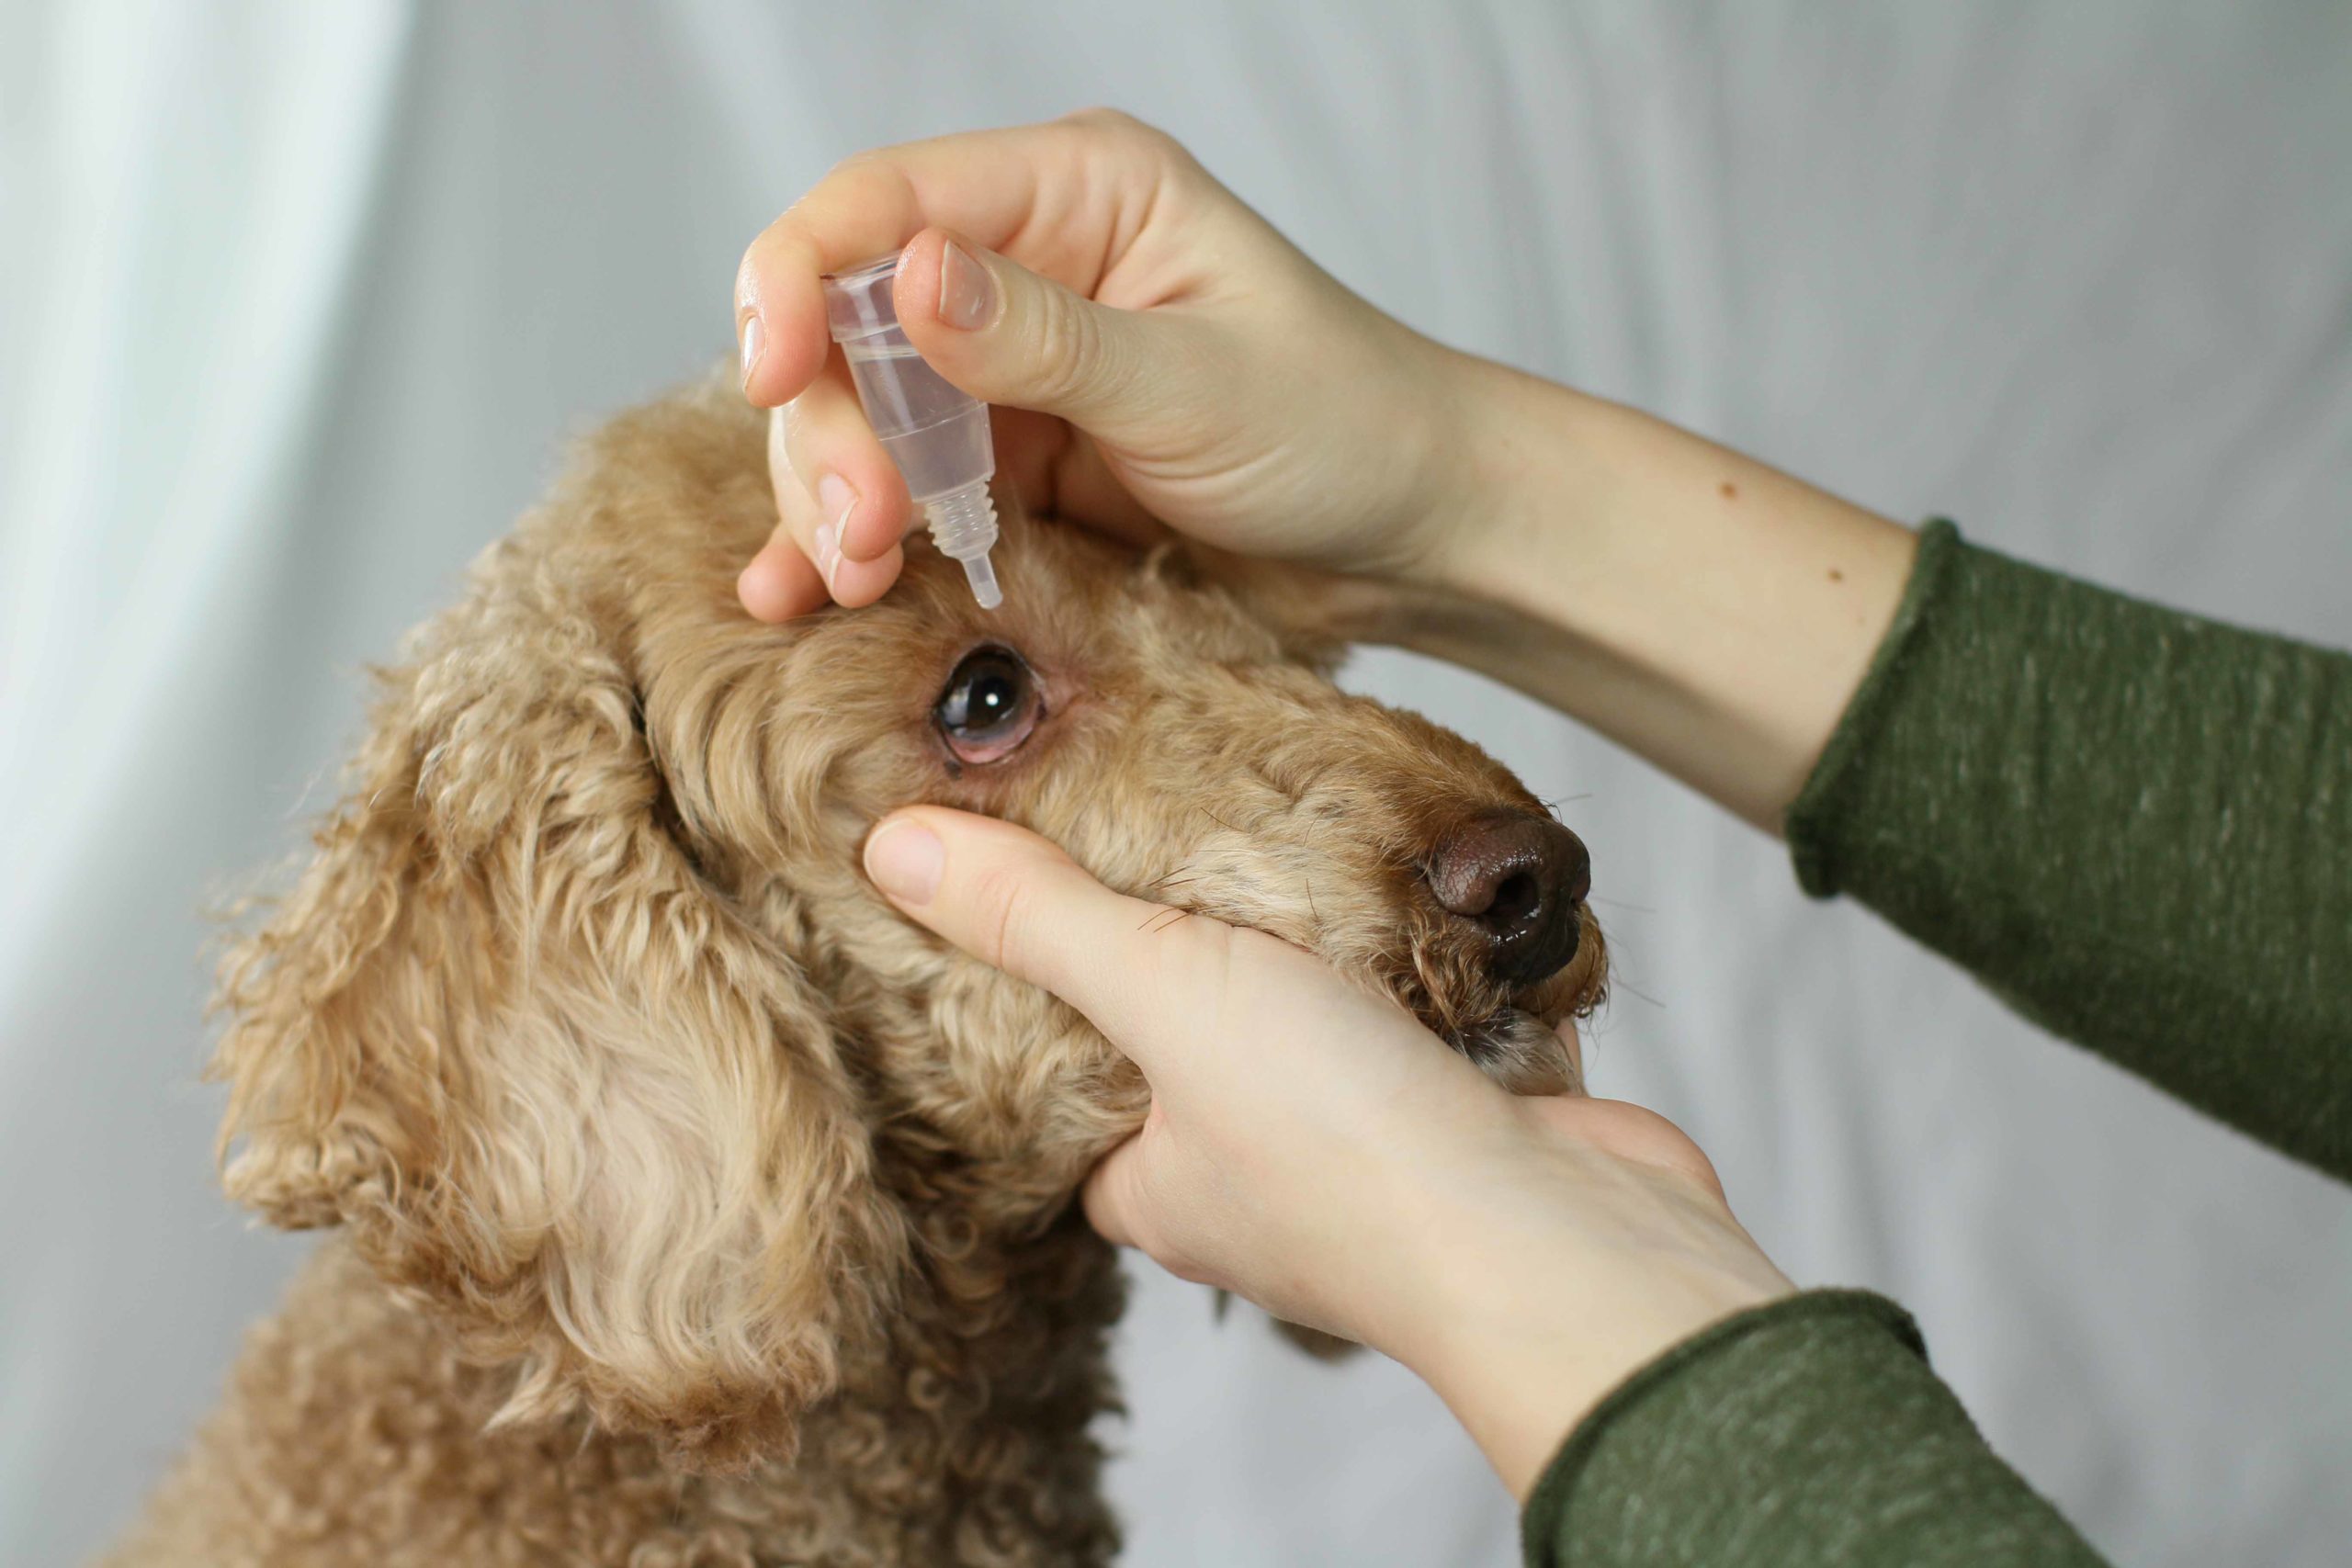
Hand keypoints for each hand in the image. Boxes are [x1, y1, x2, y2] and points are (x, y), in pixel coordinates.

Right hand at [731, 109, 1478, 617]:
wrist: (1408, 539)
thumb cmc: (1340, 426)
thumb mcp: (1195, 383)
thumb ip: (1047, 340)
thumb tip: (908, 277)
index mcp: (1075, 193)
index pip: (884, 201)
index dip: (798, 275)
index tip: (770, 373)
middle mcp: (1023, 268)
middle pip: (847, 321)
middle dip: (828, 425)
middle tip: (862, 531)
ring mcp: (1007, 373)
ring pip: (856, 416)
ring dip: (833, 494)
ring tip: (855, 579)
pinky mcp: (1010, 467)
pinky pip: (900, 490)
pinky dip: (848, 539)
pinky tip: (800, 592)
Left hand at [860, 806, 1795, 1496]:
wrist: (1561, 1238)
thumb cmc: (1344, 1146)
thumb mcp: (1161, 991)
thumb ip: (1041, 918)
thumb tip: (893, 848)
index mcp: (1158, 1183)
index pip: (1074, 1090)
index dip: (1053, 997)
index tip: (1045, 888)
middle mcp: (1259, 1184)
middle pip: (1206, 1045)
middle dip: (1207, 948)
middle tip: (1182, 822)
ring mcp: (1377, 1154)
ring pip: (1330, 1025)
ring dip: (1331, 944)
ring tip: (1303, 829)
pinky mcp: (1479, 1117)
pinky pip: (1438, 1019)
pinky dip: (1435, 958)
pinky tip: (1427, 884)